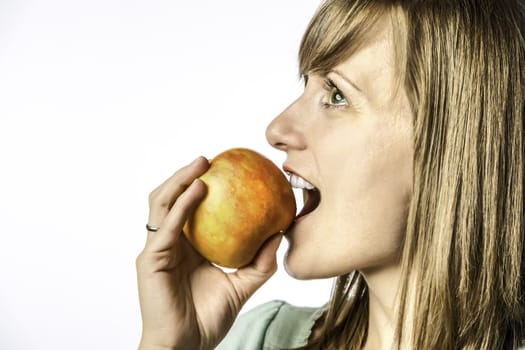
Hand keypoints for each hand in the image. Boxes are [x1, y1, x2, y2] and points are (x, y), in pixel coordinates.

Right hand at [136, 156, 281, 349]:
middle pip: (171, 199)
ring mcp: (157, 249)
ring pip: (162, 203)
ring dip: (179, 180)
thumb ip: (259, 262)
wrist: (186, 348)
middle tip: (209, 159)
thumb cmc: (207, 320)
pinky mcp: (150, 259)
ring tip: (200, 165)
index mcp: (185, 247)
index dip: (199, 187)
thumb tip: (280, 234)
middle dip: (186, 175)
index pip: (188, 209)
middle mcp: (168, 243)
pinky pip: (167, 225)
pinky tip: (198, 190)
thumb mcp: (241, 285)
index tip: (223, 169)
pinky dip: (181, 205)